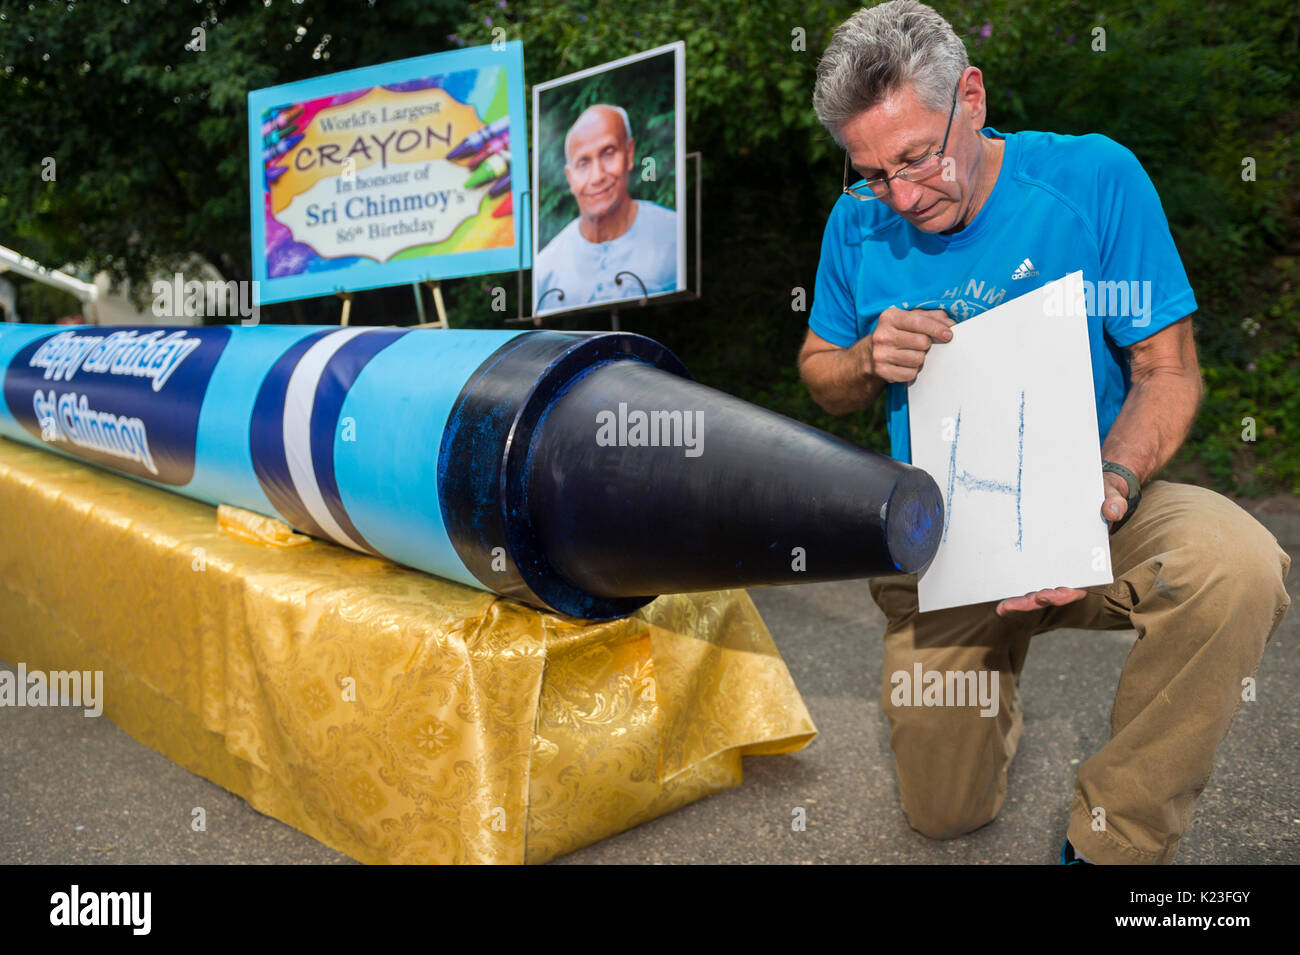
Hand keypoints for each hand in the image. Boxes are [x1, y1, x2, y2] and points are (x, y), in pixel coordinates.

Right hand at [867, 307, 956, 383]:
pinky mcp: (882, 371)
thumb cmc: (897, 332)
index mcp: (890, 317)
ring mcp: (880, 354)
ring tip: (911, 353)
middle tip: (921, 344)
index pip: (919, 322)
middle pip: (921, 342)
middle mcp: (882, 335)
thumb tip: (950, 324)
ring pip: (917, 359)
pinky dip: (912, 371)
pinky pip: (910, 374)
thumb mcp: (910, 318)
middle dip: (926, 344)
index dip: (937, 329)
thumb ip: (931, 317)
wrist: (869, 353)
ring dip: (920, 358)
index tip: (948, 335)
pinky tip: (905, 364)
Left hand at [994, 470, 1132, 615]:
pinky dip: (1012, 584)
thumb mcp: (1110, 497)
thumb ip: (1113, 503)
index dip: (1063, 594)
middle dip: (1032, 602)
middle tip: (1013, 605)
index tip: (1047, 595)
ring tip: (1003, 607)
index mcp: (1087, 562)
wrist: (1093, 491)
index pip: (1076, 586)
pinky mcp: (1036, 556)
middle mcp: (1068, 568)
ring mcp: (1050, 564)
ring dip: (1020, 601)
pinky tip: (997, 590)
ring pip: (1035, 589)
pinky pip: (1024, 573)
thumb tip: (1112, 511)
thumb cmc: (1103, 497)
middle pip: (1051, 594)